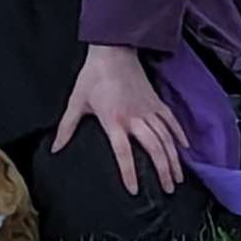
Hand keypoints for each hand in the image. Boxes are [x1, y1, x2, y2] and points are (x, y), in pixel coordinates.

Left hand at [52, 42, 187, 197]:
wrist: (112, 50)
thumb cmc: (93, 77)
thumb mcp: (77, 101)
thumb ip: (67, 127)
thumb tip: (55, 149)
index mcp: (114, 120)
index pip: (123, 152)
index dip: (129, 172)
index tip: (135, 190)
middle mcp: (135, 117)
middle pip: (153, 148)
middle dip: (163, 170)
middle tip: (168, 190)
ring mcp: (148, 109)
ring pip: (166, 138)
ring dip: (174, 158)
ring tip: (178, 178)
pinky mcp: (156, 101)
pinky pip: (171, 120)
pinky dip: (180, 134)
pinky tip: (185, 148)